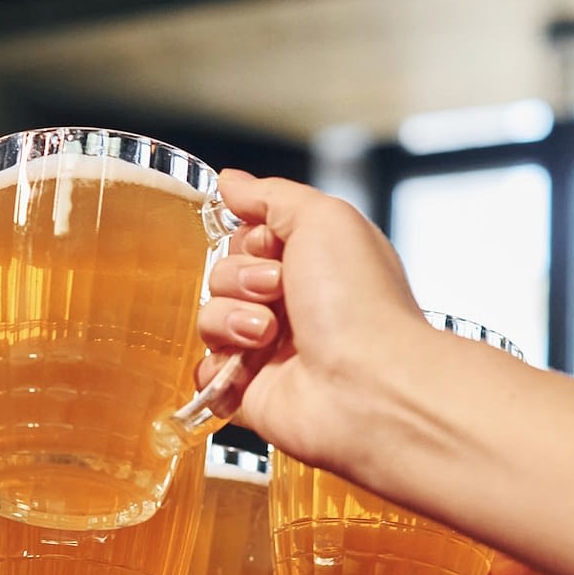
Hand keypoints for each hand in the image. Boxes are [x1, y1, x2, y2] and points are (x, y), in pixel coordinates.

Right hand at [196, 168, 426, 473]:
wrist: (368, 384)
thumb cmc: (360, 303)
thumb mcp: (323, 217)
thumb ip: (271, 195)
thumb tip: (232, 182)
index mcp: (314, 264)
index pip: (248, 238)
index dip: (251, 239)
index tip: (274, 247)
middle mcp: (292, 305)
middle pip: (223, 274)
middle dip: (240, 277)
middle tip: (276, 291)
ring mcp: (269, 351)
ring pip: (210, 318)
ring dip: (231, 320)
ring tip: (269, 335)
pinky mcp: (250, 393)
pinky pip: (205, 371)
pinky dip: (216, 368)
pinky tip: (246, 365)